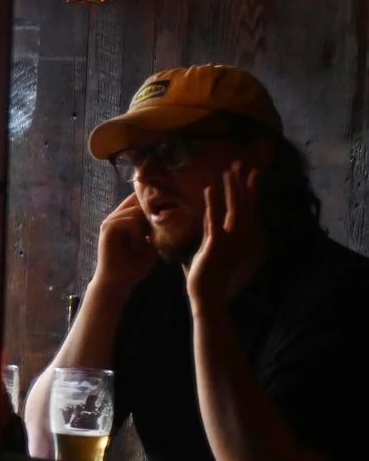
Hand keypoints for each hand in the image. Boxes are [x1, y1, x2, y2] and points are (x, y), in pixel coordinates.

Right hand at [91, 192, 160, 292]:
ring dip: (146, 224)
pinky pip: (128, 221)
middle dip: (151, 211)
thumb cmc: (135, 267)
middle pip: (136, 200)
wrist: (117, 282)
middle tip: (160, 227)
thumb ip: (157, 232)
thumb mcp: (152, 246)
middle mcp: (117, 218)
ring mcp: (110, 222)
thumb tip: (171, 217)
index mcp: (126, 220)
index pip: (140, 200)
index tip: (169, 212)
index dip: (154, 202)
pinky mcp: (107, 229)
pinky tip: (143, 242)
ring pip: (135, 210)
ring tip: (150, 239)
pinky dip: (138, 231)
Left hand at [188, 161, 266, 313]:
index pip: (250, 209)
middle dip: (244, 183)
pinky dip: (213, 204)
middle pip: (246, 205)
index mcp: (244, 239)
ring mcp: (231, 242)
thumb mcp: (213, 250)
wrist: (208, 297)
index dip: (251, 190)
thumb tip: (208, 222)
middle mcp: (242, 238)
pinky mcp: (216, 245)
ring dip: (231, 188)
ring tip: (228, 170)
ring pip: (234, 209)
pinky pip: (214, 220)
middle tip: (242, 163)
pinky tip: (210, 189)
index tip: (253, 172)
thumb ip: (212, 234)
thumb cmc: (209, 276)